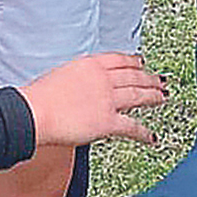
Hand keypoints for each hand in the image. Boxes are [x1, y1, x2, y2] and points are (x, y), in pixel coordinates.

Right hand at [20, 52, 165, 146]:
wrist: (33, 112)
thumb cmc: (37, 98)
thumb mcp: (60, 77)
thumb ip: (76, 81)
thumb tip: (78, 89)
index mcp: (90, 64)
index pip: (119, 60)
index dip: (134, 62)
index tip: (141, 63)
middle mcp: (103, 78)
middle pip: (134, 76)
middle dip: (149, 79)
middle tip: (159, 81)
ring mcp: (108, 99)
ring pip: (138, 96)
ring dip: (153, 97)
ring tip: (162, 98)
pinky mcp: (108, 121)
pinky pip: (132, 127)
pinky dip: (144, 133)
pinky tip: (151, 137)